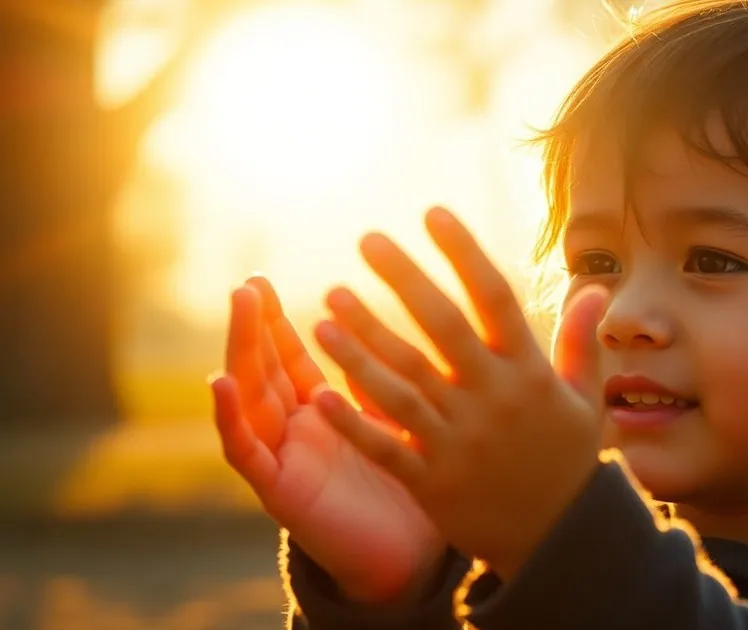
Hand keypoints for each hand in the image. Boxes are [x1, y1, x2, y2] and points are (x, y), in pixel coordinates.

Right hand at [211, 276, 443, 601]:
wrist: (408, 558)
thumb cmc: (407, 488)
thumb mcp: (395, 422)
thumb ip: (383, 381)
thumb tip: (390, 326)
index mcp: (322, 414)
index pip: (291, 359)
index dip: (275, 323)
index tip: (262, 280)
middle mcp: (295, 432)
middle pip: (263, 371)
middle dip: (253, 327)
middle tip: (246, 283)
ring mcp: (283, 459)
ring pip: (249, 399)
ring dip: (240, 353)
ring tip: (239, 309)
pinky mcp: (279, 491)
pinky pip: (245, 451)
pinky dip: (229, 417)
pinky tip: (219, 383)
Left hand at [312, 207, 609, 579]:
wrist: (558, 540)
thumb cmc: (568, 460)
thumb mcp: (584, 399)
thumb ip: (580, 341)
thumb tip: (593, 287)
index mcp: (527, 374)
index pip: (494, 300)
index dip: (463, 253)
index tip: (434, 212)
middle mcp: (490, 400)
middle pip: (441, 329)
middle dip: (403, 281)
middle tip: (367, 240)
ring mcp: (458, 441)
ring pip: (402, 383)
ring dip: (362, 344)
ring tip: (329, 304)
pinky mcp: (431, 480)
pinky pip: (386, 445)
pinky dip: (353, 420)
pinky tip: (318, 391)